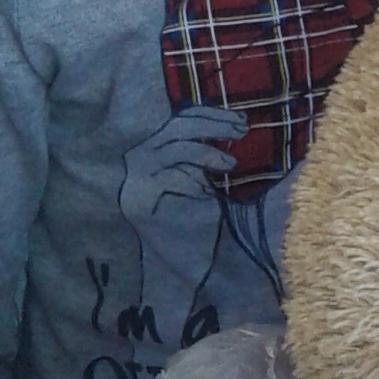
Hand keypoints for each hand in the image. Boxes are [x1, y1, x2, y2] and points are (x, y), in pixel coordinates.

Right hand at [117, 106, 246, 222]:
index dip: (213, 114)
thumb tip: (238, 125)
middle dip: (214, 125)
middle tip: (241, 131)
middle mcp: (141, 157)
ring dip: (207, 153)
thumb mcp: (200, 177)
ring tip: (230, 165)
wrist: (170, 265)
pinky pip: (170, 179)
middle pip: (178, 127)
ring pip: (175, 150)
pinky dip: (193, 181)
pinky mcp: (138, 200)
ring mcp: (136, 178)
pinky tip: (208, 192)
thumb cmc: (189, 219)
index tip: (241, 118)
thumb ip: (206, 153)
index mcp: (156, 148)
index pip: (183, 118)